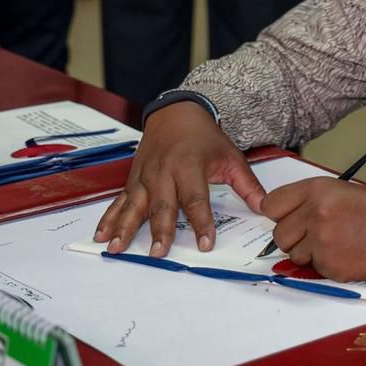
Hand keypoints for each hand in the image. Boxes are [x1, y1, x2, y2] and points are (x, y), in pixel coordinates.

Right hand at [94, 102, 266, 256]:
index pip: (196, 199)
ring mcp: (145, 175)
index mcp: (189, 165)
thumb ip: (247, 184)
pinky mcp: (133, 179)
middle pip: (162, 204)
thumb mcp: (231, 157)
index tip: (206, 244)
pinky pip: (119, 200)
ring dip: (124, 227)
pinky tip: (101, 235)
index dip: (202, 223)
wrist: (177, 113)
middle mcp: (164, 171)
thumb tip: (264, 208)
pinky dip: (109, 218)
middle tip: (158, 253)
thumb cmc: (206, 138)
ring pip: (134, 205)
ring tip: (116, 248)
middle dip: (160, 230)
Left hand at [261, 178, 365, 281]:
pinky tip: (348, 254)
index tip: (286, 217)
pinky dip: (327, 264)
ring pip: (294, 255)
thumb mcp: (345, 190)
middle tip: (317, 234)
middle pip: (279, 234)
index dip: (279, 213)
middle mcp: (314, 215)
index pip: (272, 204)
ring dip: (309, 253)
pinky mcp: (330, 266)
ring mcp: (321, 242)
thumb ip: (314, 200)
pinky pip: (314, 268)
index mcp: (317, 191)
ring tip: (338, 244)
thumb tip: (290, 214)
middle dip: (294, 237)